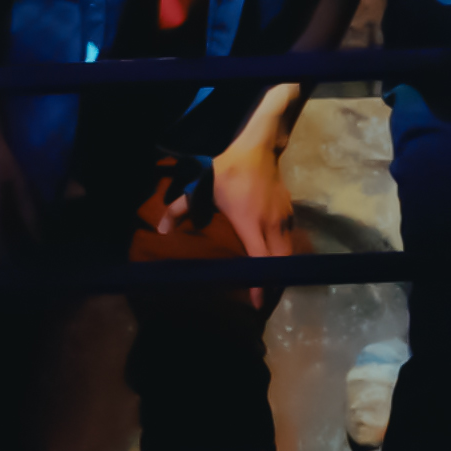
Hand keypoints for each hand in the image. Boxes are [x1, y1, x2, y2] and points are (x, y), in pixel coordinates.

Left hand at [157, 136, 293, 310]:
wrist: (258, 148)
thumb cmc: (228, 170)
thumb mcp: (201, 188)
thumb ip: (179, 210)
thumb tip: (160, 231)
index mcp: (250, 222)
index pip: (260, 260)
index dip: (261, 283)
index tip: (259, 302)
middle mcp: (271, 224)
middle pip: (280, 262)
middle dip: (274, 282)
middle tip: (263, 296)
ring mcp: (283, 218)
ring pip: (288, 252)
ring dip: (281, 268)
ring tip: (269, 280)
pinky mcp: (290, 212)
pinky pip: (289, 239)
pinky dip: (284, 252)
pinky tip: (273, 256)